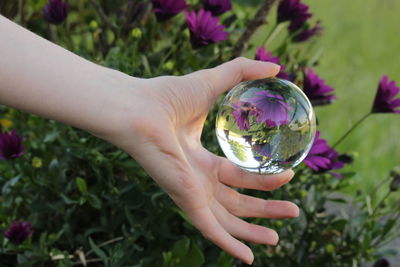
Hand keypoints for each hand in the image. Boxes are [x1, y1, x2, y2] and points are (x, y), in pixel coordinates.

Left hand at [109, 57, 299, 263]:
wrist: (137, 109)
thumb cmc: (167, 96)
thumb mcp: (214, 82)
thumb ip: (243, 71)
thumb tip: (275, 66)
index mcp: (202, 160)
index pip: (238, 176)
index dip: (264, 179)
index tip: (289, 174)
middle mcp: (198, 179)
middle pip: (237, 202)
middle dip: (265, 209)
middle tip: (293, 210)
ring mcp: (191, 192)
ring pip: (227, 220)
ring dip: (253, 231)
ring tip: (277, 239)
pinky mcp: (186, 201)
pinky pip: (210, 229)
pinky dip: (229, 245)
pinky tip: (249, 259)